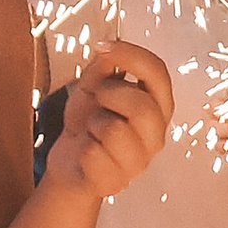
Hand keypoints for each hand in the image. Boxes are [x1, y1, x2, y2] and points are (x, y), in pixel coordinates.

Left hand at [47, 39, 172, 201]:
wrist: (69, 164)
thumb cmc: (86, 122)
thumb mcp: (91, 88)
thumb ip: (102, 69)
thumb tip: (109, 52)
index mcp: (158, 106)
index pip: (158, 73)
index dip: (131, 55)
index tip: (101, 46)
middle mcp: (157, 134)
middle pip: (141, 105)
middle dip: (110, 95)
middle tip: (97, 100)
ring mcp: (140, 162)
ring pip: (113, 129)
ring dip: (92, 124)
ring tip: (92, 132)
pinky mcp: (117, 182)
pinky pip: (91, 153)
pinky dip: (80, 148)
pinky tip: (85, 154)